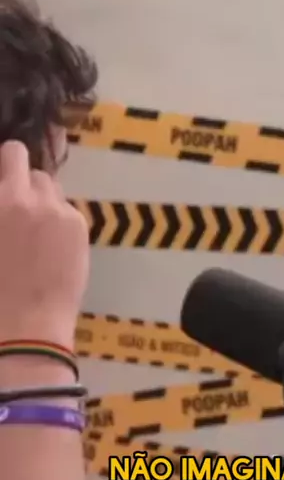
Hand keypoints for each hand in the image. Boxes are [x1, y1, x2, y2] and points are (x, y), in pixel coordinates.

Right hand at [0, 141, 88, 348]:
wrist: (24, 325)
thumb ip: (2, 210)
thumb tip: (7, 204)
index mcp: (0, 200)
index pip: (10, 154)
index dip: (5, 167)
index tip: (3, 183)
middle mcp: (24, 195)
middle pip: (28, 166)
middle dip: (21, 181)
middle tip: (17, 209)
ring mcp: (56, 209)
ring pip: (51, 187)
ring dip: (41, 199)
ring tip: (35, 230)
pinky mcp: (78, 225)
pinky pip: (67, 209)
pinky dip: (59, 221)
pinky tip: (52, 248)